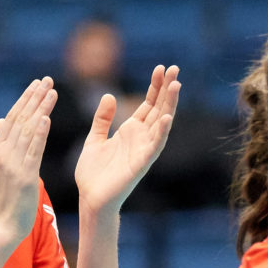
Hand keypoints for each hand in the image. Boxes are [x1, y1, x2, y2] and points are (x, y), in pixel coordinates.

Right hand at [0, 77, 56, 239]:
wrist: (2, 225)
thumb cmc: (5, 198)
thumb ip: (2, 143)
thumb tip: (2, 120)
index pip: (13, 117)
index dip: (26, 99)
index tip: (37, 83)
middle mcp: (4, 152)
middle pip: (20, 118)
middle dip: (34, 97)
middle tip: (47, 79)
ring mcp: (13, 164)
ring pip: (28, 130)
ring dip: (40, 109)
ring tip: (52, 91)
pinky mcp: (24, 176)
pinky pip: (33, 151)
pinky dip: (39, 134)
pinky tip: (46, 119)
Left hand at [74, 65, 180, 212]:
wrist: (90, 199)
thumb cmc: (93, 174)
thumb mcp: (94, 139)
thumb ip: (102, 120)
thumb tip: (109, 96)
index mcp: (130, 131)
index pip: (148, 104)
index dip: (155, 87)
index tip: (161, 68)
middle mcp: (141, 138)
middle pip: (158, 108)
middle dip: (166, 89)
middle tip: (175, 68)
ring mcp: (143, 150)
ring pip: (161, 123)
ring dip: (169, 105)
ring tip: (176, 85)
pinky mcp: (141, 164)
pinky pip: (154, 146)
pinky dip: (162, 132)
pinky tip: (167, 117)